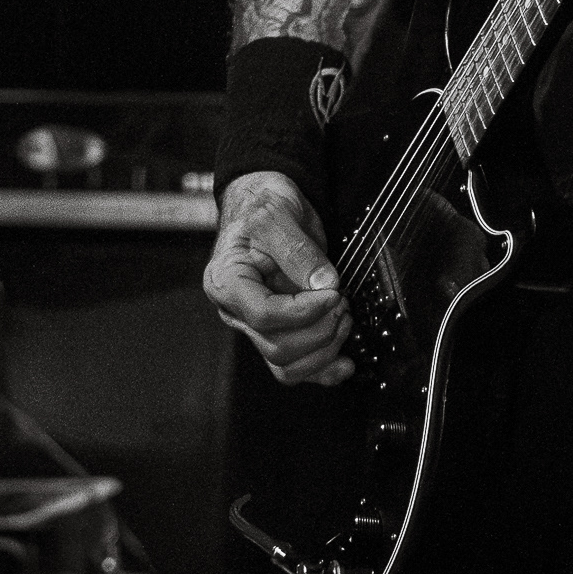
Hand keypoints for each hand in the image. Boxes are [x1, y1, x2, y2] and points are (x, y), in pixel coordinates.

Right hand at [203, 170, 353, 387]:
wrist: (264, 203)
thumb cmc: (262, 206)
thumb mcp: (277, 216)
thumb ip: (298, 250)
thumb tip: (325, 283)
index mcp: (227, 282)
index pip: (263, 314)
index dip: (303, 311)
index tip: (333, 293)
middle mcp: (237, 310)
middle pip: (276, 346)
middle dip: (319, 331)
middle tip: (343, 303)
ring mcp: (256, 324)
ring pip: (286, 365)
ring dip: (324, 351)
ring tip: (345, 320)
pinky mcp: (277, 329)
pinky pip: (295, 366)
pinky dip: (322, 370)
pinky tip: (345, 363)